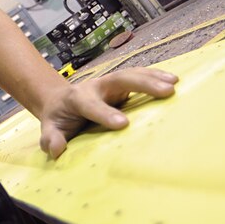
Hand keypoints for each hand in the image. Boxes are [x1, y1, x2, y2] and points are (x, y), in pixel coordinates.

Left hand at [39, 67, 177, 158]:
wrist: (59, 101)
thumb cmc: (57, 118)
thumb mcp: (49, 129)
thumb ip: (50, 138)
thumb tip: (56, 148)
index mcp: (76, 98)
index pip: (91, 105)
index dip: (105, 113)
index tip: (123, 124)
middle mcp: (95, 86)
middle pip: (119, 79)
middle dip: (142, 84)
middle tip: (166, 91)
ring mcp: (109, 84)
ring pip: (132, 75)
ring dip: (153, 77)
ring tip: (175, 83)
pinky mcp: (120, 86)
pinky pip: (139, 78)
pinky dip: (155, 77)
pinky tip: (174, 80)